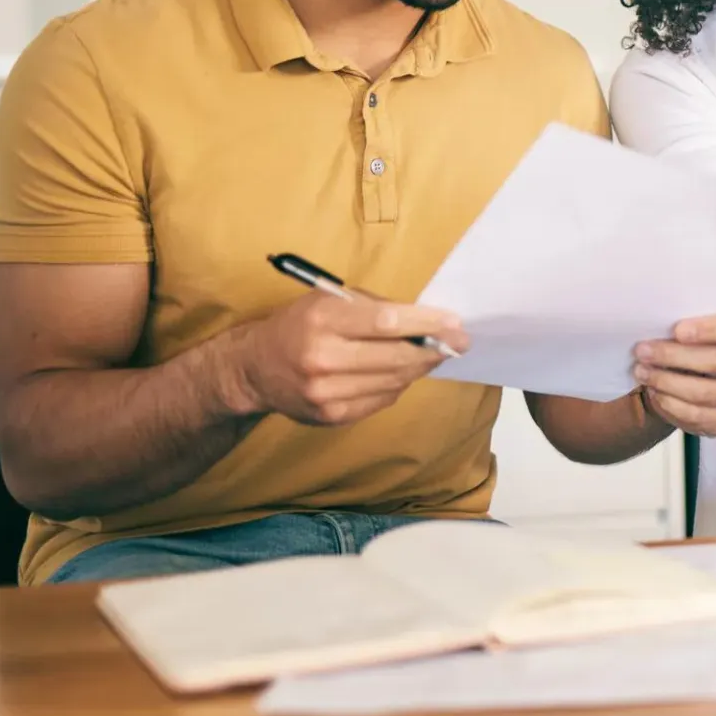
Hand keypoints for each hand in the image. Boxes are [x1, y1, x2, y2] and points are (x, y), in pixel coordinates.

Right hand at [227, 291, 469, 425]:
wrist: (255, 368)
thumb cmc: (300, 325)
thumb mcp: (328, 299)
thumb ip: (374, 307)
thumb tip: (426, 320)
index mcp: (322, 320)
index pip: (387, 322)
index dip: (426, 323)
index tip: (455, 322)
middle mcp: (323, 358)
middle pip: (396, 357)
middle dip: (434, 348)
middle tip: (460, 341)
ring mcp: (326, 393)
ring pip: (393, 382)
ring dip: (419, 367)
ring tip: (433, 354)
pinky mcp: (332, 416)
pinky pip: (381, 400)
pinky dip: (398, 385)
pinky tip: (402, 372)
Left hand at [632, 310, 715, 436]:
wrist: (693, 380)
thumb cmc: (693, 346)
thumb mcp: (693, 327)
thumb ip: (686, 325)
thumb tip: (657, 326)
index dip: (707, 329)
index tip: (676, 330)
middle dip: (674, 356)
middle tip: (643, 352)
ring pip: (704, 392)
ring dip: (667, 382)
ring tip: (643, 373)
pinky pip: (699, 415)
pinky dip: (672, 405)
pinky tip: (656, 393)